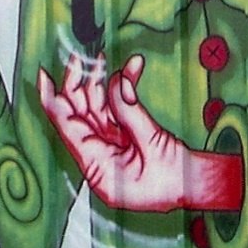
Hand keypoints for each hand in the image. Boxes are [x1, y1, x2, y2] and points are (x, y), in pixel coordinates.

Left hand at [38, 54, 242, 212]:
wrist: (205, 191)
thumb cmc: (181, 181)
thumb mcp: (154, 143)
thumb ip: (130, 111)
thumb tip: (116, 81)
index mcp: (98, 169)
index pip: (66, 128)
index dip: (52, 99)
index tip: (42, 74)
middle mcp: (99, 160)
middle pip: (78, 116)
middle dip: (78, 84)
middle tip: (82, 57)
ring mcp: (111, 150)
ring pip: (95, 110)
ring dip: (101, 84)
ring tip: (106, 59)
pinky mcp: (124, 142)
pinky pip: (115, 112)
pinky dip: (121, 91)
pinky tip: (131, 71)